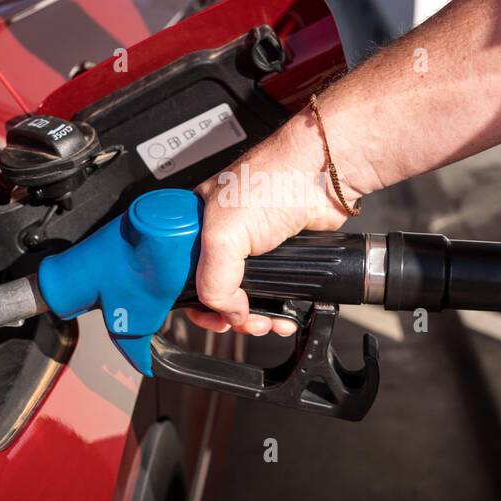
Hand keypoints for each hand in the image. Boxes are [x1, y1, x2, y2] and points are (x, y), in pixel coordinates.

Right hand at [189, 105, 367, 335]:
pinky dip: (276, 310)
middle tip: (238, 322)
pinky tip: (282, 316)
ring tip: (265, 323)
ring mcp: (251, 249)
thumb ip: (214, 281)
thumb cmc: (272, 180)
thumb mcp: (224, 234)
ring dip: (253, 318)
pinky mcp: (278, 257)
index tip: (207, 315)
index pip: (179, 273)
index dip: (190, 299)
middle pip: (211, 291)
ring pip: (243, 297)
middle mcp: (220, 237)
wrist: (321, 177)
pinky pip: (271, 293)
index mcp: (196, 225)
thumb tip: (229, 312)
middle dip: (226, 314)